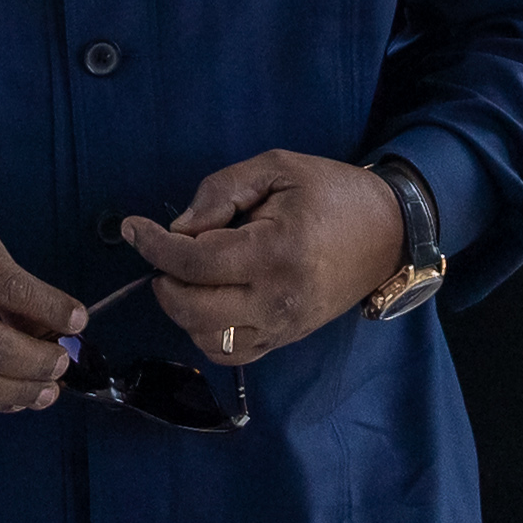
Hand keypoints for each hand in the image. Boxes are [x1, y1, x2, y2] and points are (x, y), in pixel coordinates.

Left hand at [116, 149, 402, 363]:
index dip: (154, 246)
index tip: (132, 229)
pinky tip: (209, 299)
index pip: (196, 261)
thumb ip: (221, 191)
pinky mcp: (287, 340)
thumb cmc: (332, 193)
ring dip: (183, 309)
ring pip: (206, 339)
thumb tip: (178, 229)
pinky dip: (205, 332)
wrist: (390, 231)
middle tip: (166, 253)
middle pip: (192, 309)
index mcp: (276, 253)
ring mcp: (283, 327)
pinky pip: (230, 353)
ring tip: (191, 275)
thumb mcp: (276, 168)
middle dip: (164, 280)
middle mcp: (277, 300)